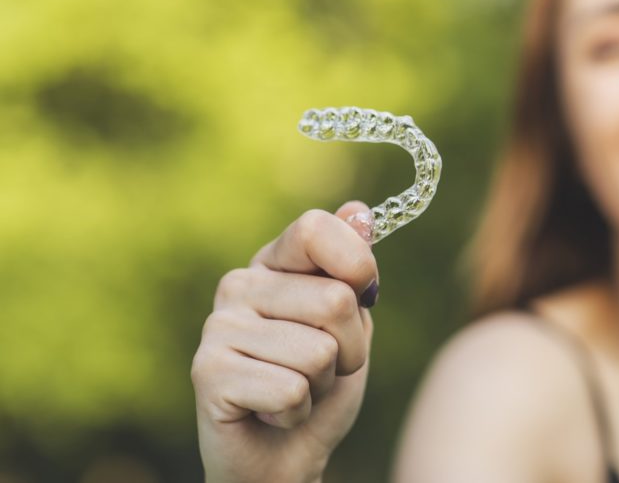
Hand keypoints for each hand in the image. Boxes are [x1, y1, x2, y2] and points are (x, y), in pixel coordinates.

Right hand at [191, 201, 379, 482]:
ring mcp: (218, 326)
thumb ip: (353, 269)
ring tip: (296, 391)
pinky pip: (292, 389)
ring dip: (323, 384)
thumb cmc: (321, 387)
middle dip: (349, 348)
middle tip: (325, 368)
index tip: (363, 294)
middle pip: (334, 299)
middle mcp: (240, 284)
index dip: (357, 265)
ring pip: (318, 351)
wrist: (284, 458)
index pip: (316, 228)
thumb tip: (358, 209)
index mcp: (275, 264)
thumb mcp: (352, 324)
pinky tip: (272, 412)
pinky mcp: (207, 372)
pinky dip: (298, 411)